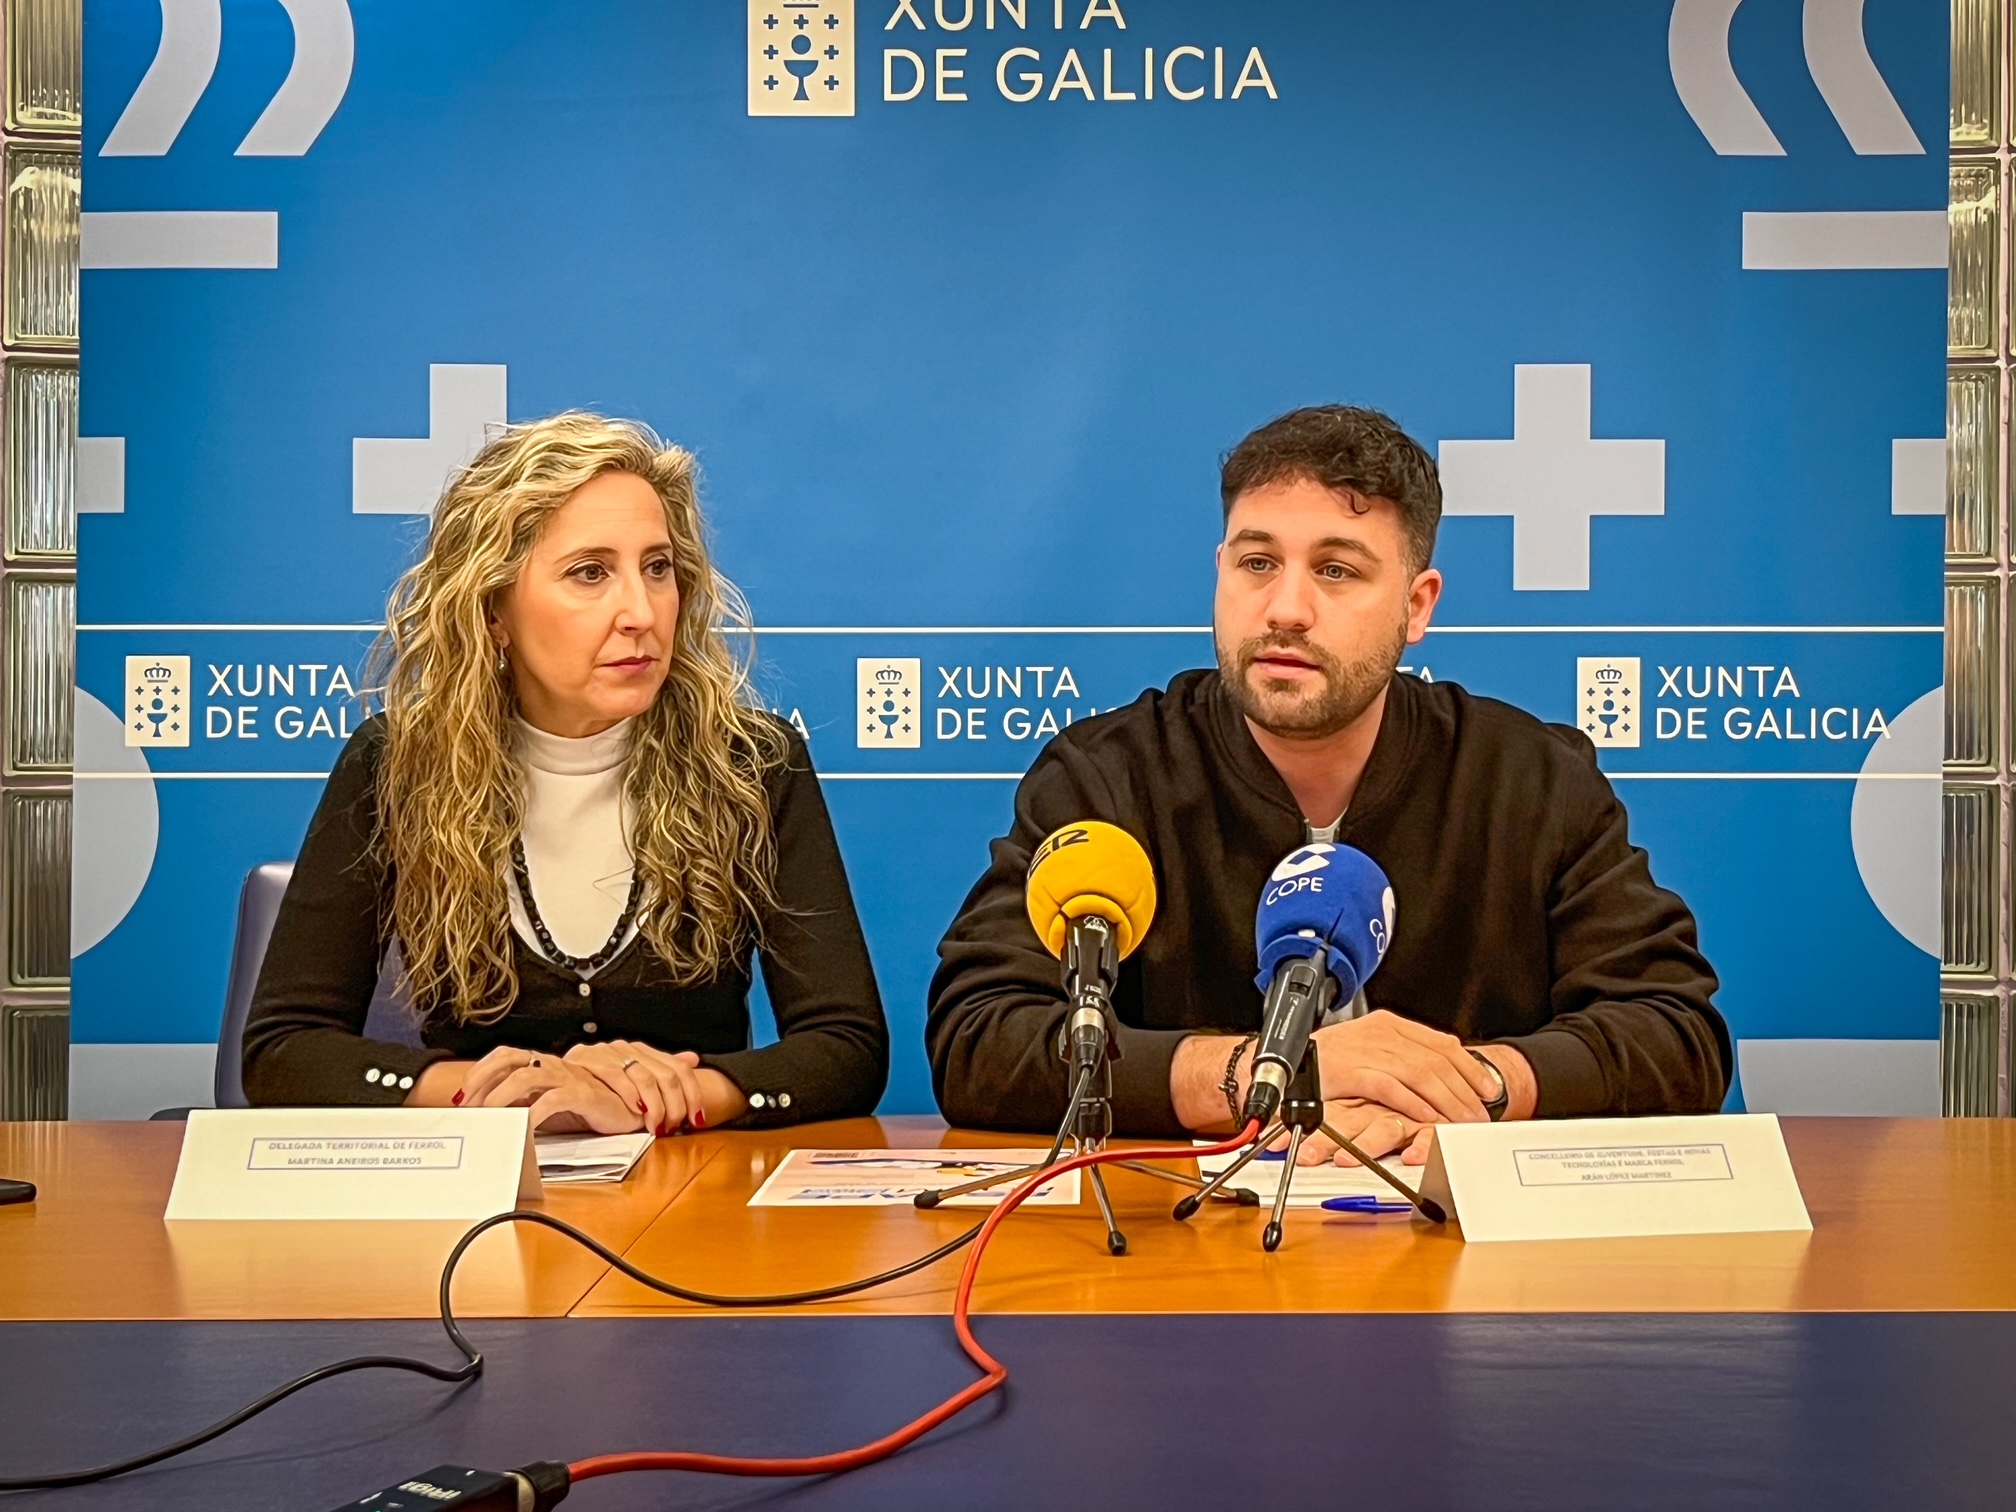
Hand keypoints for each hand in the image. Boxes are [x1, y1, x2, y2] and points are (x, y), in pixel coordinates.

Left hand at [454, 1045, 643, 1134]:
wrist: (631, 1111)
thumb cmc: (590, 1109)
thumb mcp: (550, 1105)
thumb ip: (526, 1105)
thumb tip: (492, 1117)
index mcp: (545, 1066)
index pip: (505, 1056)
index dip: (481, 1070)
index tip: (463, 1094)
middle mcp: (554, 1066)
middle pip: (510, 1059)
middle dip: (483, 1080)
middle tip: (469, 1106)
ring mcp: (569, 1078)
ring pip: (526, 1077)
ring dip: (501, 1096)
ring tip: (489, 1118)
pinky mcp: (584, 1095)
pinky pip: (553, 1100)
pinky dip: (534, 1114)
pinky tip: (524, 1127)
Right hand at [562, 1041, 709, 1136]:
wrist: (552, 1083)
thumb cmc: (594, 1087)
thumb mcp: (632, 1081)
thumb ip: (661, 1069)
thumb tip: (693, 1058)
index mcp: (640, 1051)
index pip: (679, 1069)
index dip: (693, 1094)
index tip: (698, 1119)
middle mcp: (627, 1048)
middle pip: (669, 1075)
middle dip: (677, 1106)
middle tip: (675, 1128)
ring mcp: (608, 1052)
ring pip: (648, 1078)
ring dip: (658, 1107)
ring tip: (658, 1127)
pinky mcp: (588, 1060)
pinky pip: (617, 1076)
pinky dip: (631, 1096)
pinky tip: (637, 1113)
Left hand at [1285, 1100, 1435, 1167]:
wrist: (1433, 1076)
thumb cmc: (1392, 1095)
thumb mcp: (1352, 1104)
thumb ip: (1321, 1123)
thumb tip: (1276, 1141)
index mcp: (1354, 1100)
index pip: (1323, 1113)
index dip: (1302, 1130)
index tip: (1280, 1144)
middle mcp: (1376, 1107)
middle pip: (1348, 1122)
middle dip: (1326, 1140)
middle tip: (1307, 1156)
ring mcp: (1404, 1114)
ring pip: (1384, 1129)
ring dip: (1366, 1145)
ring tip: (1347, 1160)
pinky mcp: (1432, 1125)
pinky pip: (1427, 1135)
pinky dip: (1421, 1146)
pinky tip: (1411, 1158)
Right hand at [1310, 1010, 1499, 1125]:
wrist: (1280, 1062)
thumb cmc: (1323, 1061)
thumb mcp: (1367, 1048)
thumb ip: (1399, 1056)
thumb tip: (1437, 1075)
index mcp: (1387, 1024)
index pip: (1441, 1043)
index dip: (1469, 1067)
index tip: (1487, 1088)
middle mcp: (1380, 1033)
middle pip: (1436, 1060)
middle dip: (1464, 1091)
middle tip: (1479, 1115)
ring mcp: (1366, 1050)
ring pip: (1420, 1074)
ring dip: (1446, 1101)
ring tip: (1460, 1122)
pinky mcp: (1350, 1070)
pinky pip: (1391, 1087)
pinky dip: (1413, 1103)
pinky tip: (1427, 1116)